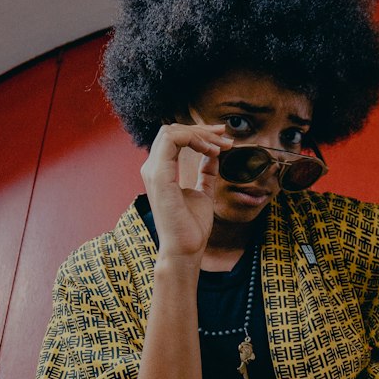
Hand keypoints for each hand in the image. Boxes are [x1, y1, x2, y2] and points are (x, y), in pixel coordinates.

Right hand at [140, 120, 231, 259]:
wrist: (186, 248)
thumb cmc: (192, 227)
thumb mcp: (203, 193)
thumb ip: (206, 173)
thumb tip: (213, 156)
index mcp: (161, 171)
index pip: (174, 138)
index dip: (199, 133)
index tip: (223, 140)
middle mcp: (153, 168)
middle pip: (173, 130)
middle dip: (201, 130)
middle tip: (225, 138)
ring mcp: (154, 171)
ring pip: (171, 131)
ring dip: (200, 133)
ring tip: (220, 146)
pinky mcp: (159, 175)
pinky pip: (172, 140)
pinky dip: (195, 140)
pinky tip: (212, 152)